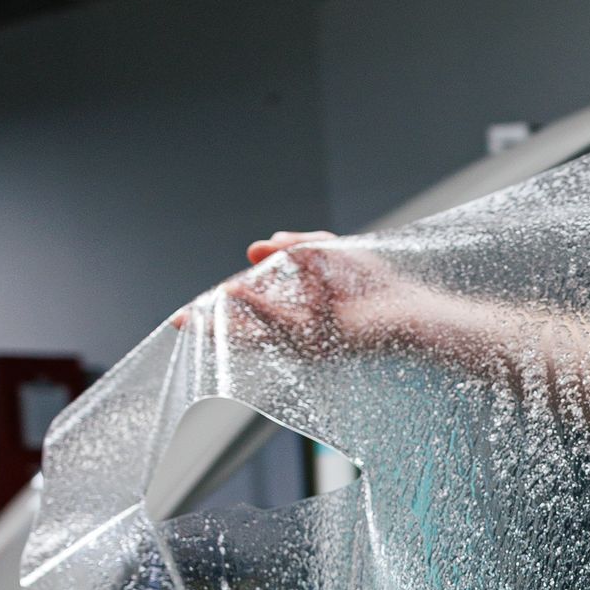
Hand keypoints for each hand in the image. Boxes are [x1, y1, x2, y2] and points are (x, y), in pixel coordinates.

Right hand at [175, 228, 433, 355]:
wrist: (410, 310)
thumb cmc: (379, 284)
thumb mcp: (330, 251)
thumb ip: (296, 246)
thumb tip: (257, 248)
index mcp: (300, 314)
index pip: (254, 311)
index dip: (225, 306)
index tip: (195, 306)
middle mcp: (299, 332)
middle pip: (247, 331)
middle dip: (213, 326)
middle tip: (179, 321)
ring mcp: (306, 341)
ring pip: (256, 334)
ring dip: (226, 323)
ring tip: (197, 313)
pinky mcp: (318, 344)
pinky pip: (279, 324)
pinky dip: (256, 309)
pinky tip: (234, 294)